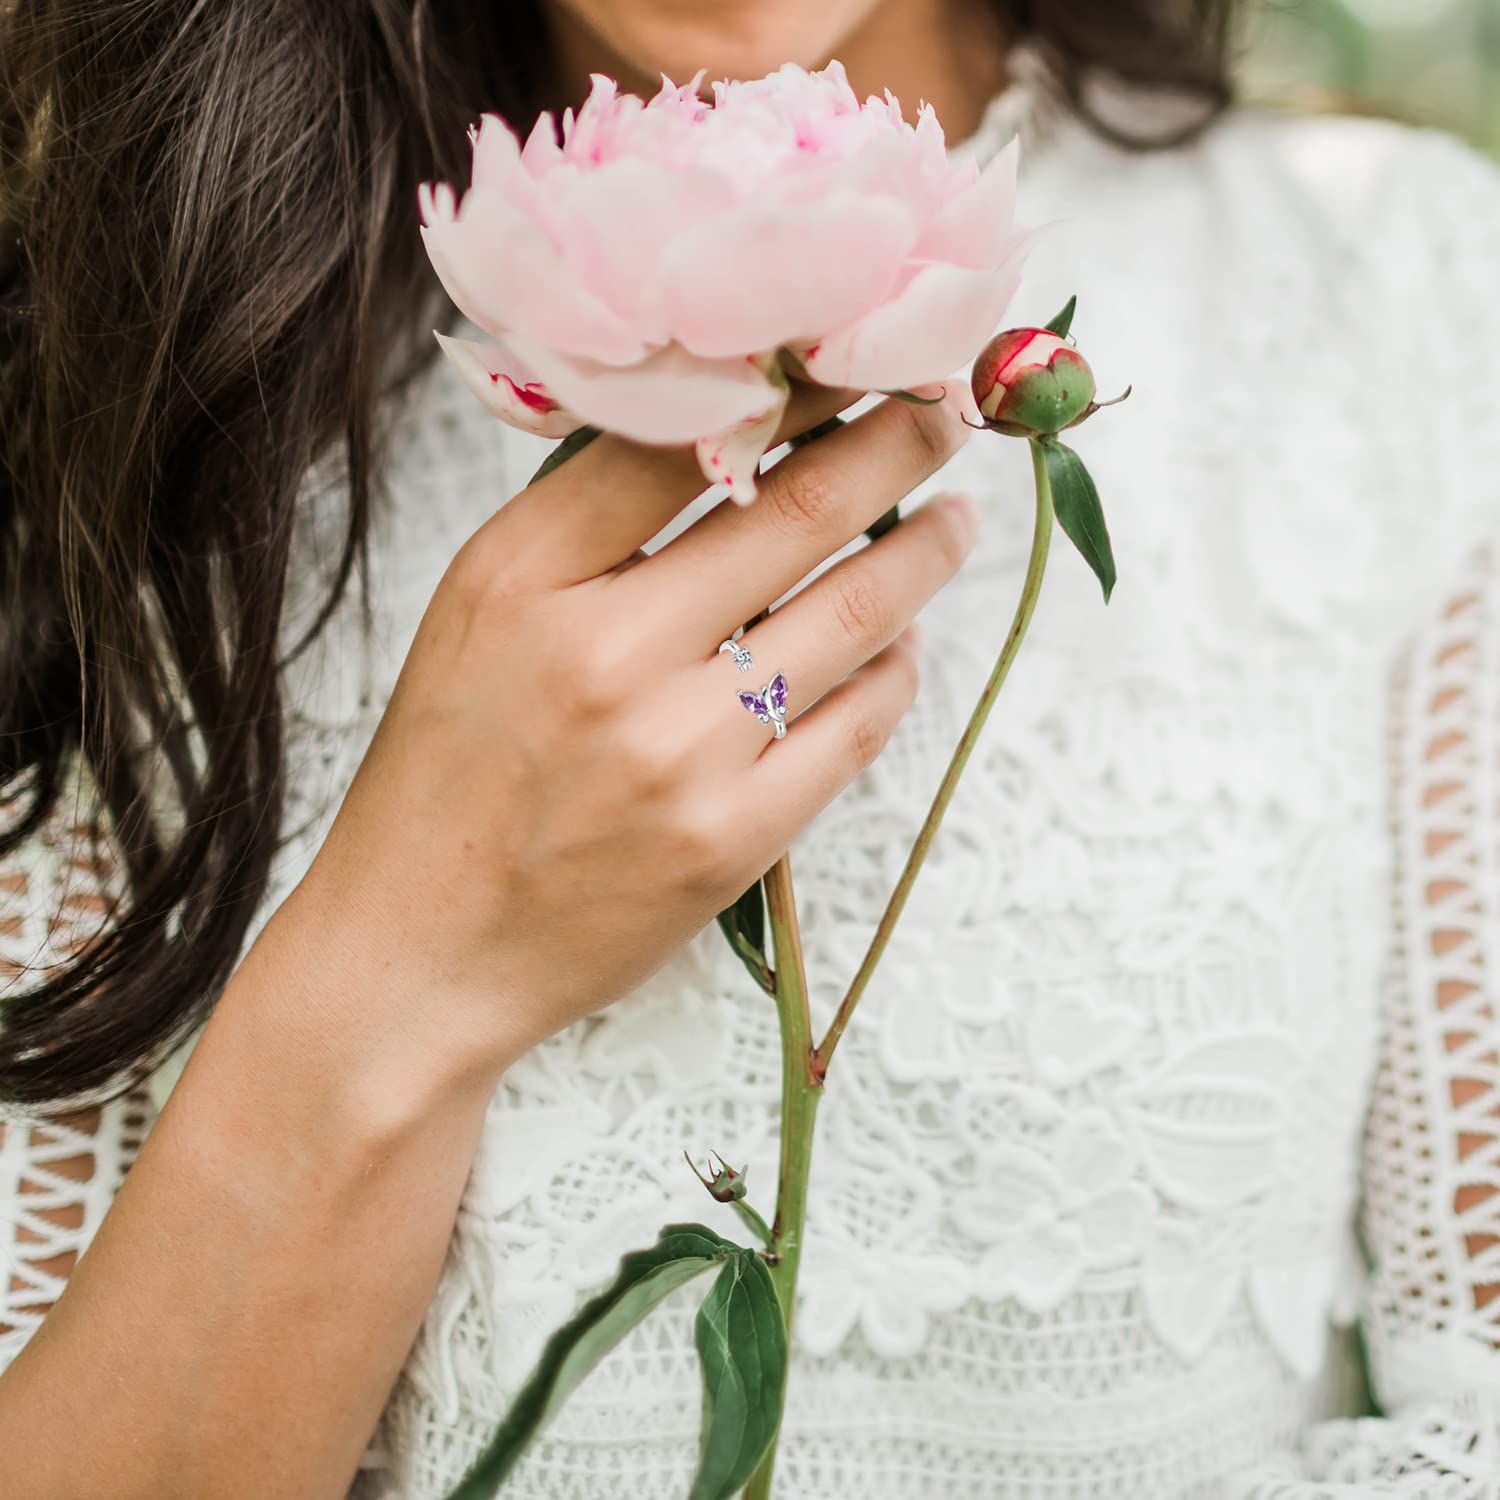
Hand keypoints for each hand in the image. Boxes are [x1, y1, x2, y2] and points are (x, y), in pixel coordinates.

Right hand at [290, 385, 976, 1081]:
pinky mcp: (731, 841)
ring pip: (851, 616)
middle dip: (894, 448)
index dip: (792, 388)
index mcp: (524, 577)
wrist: (421, 952)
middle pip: (795, 512)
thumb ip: (582, 524)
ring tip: (953, 526)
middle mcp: (604, 654)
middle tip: (942, 416)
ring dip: (922, 556)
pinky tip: (902, 647)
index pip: (684, 440)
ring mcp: (677, 753)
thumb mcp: (477, 616)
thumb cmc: (448, 774)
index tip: (850, 360)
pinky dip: (894, 673)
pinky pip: (855, 728)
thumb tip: (728, 438)